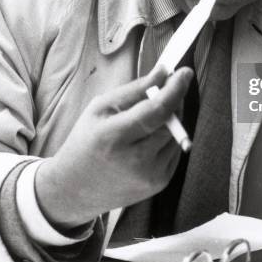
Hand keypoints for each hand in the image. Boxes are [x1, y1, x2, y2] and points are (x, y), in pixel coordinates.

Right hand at [35, 66, 192, 228]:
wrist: (75, 189)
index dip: (174, 90)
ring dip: (172, 119)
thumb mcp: (100, 108)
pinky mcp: (160, 183)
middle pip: (171, 121)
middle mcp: (135, 160)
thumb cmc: (86, 141)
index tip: (185, 72)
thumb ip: (134, 90)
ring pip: (177, 135)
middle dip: (173, 101)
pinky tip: (150, 136)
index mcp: (113, 136)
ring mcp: (150, 175)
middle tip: (166, 88)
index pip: (155, 110)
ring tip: (150, 116)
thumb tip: (163, 72)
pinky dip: (169, 137)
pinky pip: (175, 150)